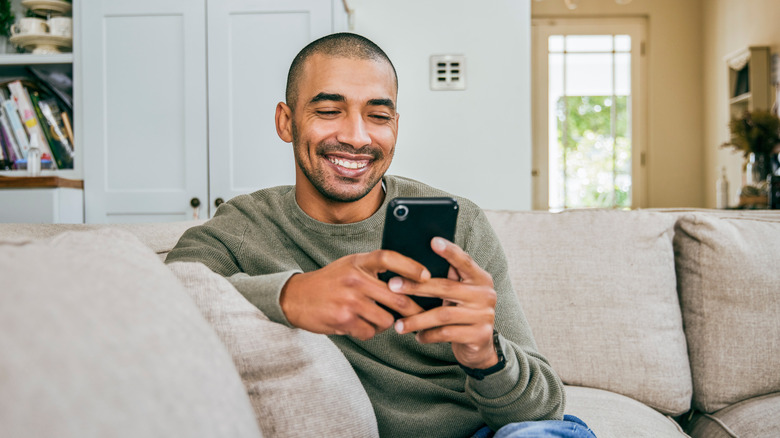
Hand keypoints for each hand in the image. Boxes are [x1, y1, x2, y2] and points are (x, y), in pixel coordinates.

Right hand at [280, 250, 428, 339]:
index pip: (388, 258)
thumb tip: (409, 279)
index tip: (427, 276)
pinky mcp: (343, 319)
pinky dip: (368, 331)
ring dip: (386, 323)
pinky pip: (369, 332)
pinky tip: (357, 324)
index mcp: (358, 262)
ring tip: (374, 318)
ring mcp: (349, 300)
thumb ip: (374, 269)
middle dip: (414, 309)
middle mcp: (355, 279)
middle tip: (422, 315)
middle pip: (396, 296)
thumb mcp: (350, 265)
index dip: (410, 266)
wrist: (296, 297)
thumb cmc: (330, 281)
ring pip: (386, 319)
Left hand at [390, 237, 497, 368]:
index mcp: (481, 278)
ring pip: (443, 315)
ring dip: (417, 319)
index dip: (449, 251)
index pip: (465, 261)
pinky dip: (429, 335)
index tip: (433, 241)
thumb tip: (415, 262)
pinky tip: (418, 336)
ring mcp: (484, 315)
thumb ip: (448, 279)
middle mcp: (486, 294)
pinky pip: (447, 334)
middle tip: (393, 286)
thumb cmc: (462, 313)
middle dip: (416, 286)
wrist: (480, 346)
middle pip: (446, 288)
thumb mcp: (458, 295)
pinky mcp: (480, 335)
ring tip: (398, 324)